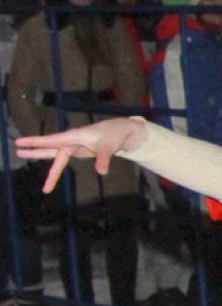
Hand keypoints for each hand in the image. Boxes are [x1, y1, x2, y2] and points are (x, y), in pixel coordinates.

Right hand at [17, 118, 146, 193]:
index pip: (52, 140)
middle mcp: (71, 141)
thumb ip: (103, 159)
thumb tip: (101, 172)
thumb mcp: (109, 147)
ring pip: (55, 154)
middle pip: (50, 148)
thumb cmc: (113, 136)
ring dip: (40, 156)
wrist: (121, 133)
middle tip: (17, 151)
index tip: (20, 142)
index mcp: (74, 137)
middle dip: (34, 150)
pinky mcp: (79, 151)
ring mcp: (74, 146)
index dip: (36, 142)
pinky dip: (55, 164)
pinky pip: (62, 158)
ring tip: (22, 155)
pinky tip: (49, 170)